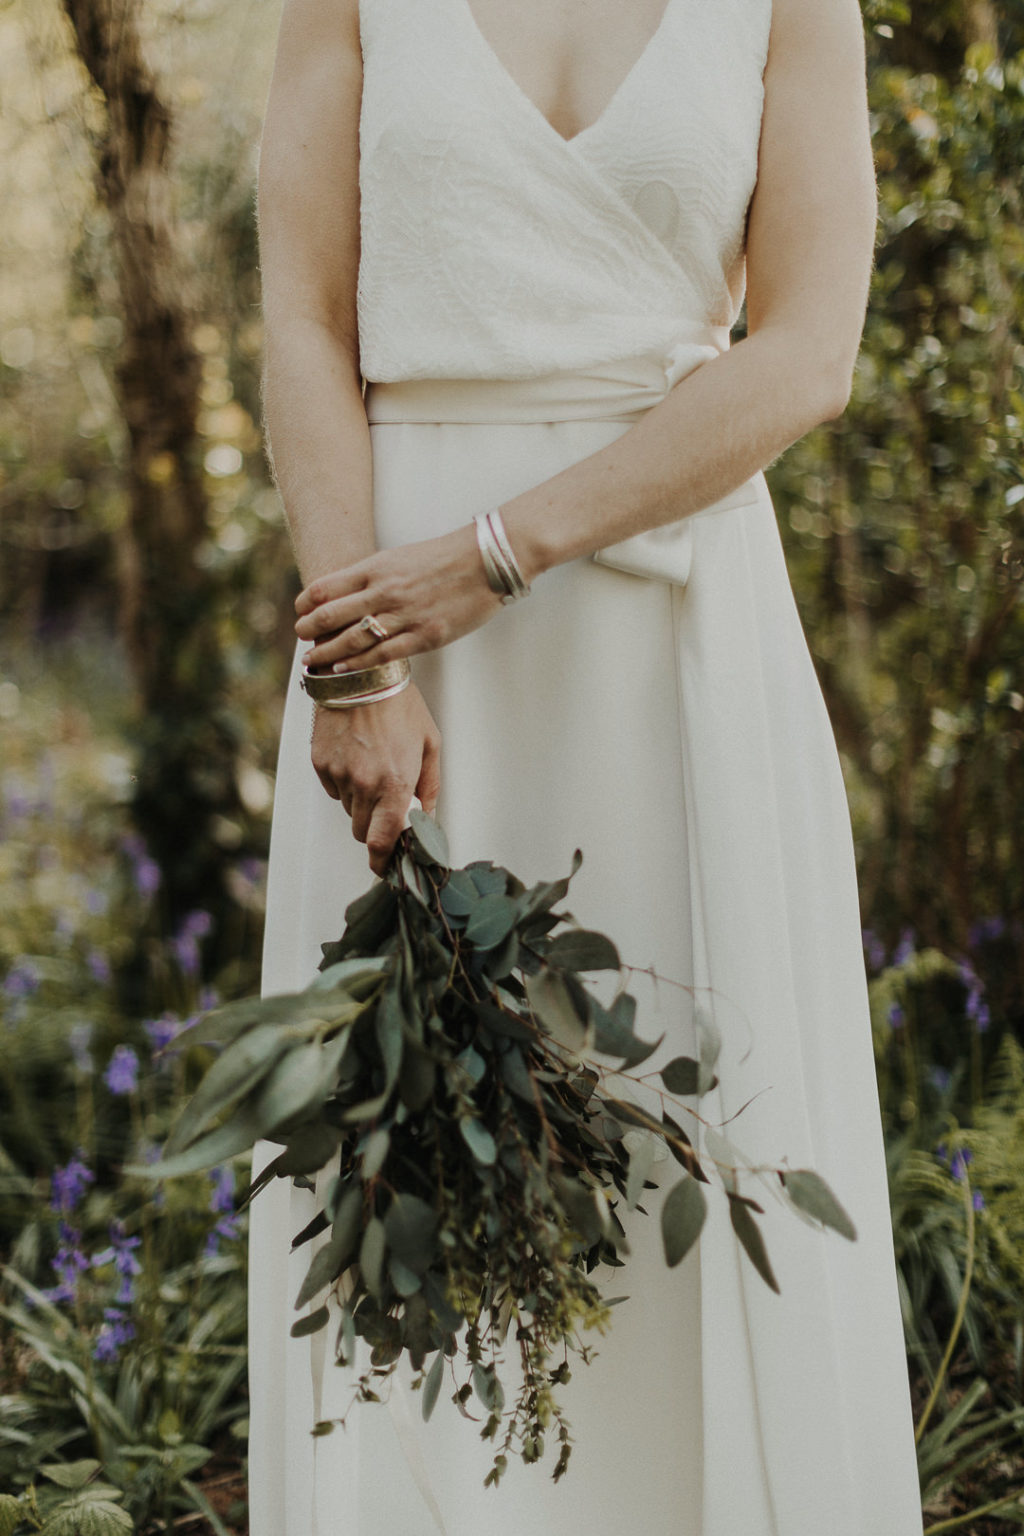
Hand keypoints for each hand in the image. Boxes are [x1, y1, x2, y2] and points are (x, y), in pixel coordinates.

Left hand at [294, 524, 504, 671]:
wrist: (485, 562)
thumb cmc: (443, 558)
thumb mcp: (400, 557)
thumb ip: (372, 575)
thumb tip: (346, 592)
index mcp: (376, 568)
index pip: (326, 587)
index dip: (306, 602)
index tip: (299, 611)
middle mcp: (384, 592)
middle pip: (331, 615)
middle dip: (309, 629)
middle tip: (300, 638)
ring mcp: (404, 616)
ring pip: (352, 640)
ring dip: (326, 653)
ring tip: (312, 661)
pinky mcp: (424, 636)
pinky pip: (382, 655)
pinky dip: (357, 664)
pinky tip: (342, 669)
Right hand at [311, 685, 440, 874]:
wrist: (360, 672)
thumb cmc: (401, 705)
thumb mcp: (430, 744)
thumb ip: (430, 787)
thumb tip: (428, 818)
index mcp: (395, 783)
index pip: (382, 841)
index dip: (383, 861)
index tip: (385, 868)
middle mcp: (363, 784)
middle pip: (362, 831)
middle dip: (375, 826)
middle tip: (388, 804)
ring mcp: (338, 774)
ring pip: (349, 809)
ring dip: (362, 801)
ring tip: (373, 767)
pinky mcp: (320, 763)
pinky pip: (334, 788)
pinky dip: (345, 782)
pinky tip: (356, 755)